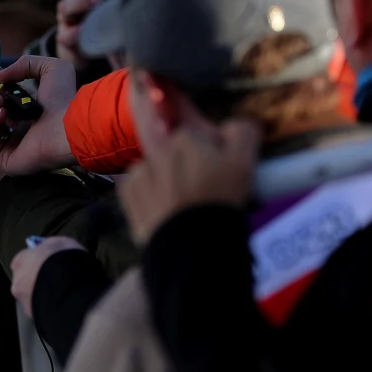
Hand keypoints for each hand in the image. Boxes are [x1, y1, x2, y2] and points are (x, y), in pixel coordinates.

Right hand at [0, 56, 77, 179]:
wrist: (67, 127)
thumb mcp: (51, 68)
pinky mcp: (6, 159)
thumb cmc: (63, 99)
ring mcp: (13, 147)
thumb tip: (1, 77)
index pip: (3, 103)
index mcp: (30, 113)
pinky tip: (1, 113)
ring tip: (0, 101)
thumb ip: (26, 64)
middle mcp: (21, 131)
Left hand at [10, 236, 86, 318]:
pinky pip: (41, 309)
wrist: (69, 287)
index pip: (22, 260)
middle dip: (35, 280)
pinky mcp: (35, 317)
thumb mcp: (58, 242)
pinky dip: (48, 306)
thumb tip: (45, 248)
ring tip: (59, 294)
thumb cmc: (62, 258)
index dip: (34, 261)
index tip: (46, 262)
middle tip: (53, 279)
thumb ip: (48, 246)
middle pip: (24, 280)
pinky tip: (61, 304)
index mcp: (19, 262)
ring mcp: (24, 302)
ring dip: (41, 295)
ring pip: (31, 297)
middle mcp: (17, 282)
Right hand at [55, 0, 116, 67]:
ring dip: (82, 2)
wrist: (83, 49)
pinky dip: (72, 33)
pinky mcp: (66, 39)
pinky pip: (65, 35)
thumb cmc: (101, 19)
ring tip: (99, 2)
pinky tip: (81, 31)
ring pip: (66, 7)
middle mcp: (72, 0)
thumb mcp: (112, 3)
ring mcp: (67, 20)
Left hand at [119, 120, 261, 245]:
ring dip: (167, 176)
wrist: (189, 246)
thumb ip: (241, 131)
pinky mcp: (127, 192)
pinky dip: (150, 193)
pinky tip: (166, 209)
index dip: (209, 148)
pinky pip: (139, 185)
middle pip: (175, 148)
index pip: (197, 131)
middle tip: (202, 187)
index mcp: (186, 137)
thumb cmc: (218, 202)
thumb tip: (231, 125)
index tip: (214, 165)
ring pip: (157, 166)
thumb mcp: (244, 162)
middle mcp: (158, 148)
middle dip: (187, 160)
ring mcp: (139, 170)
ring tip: (183, 202)